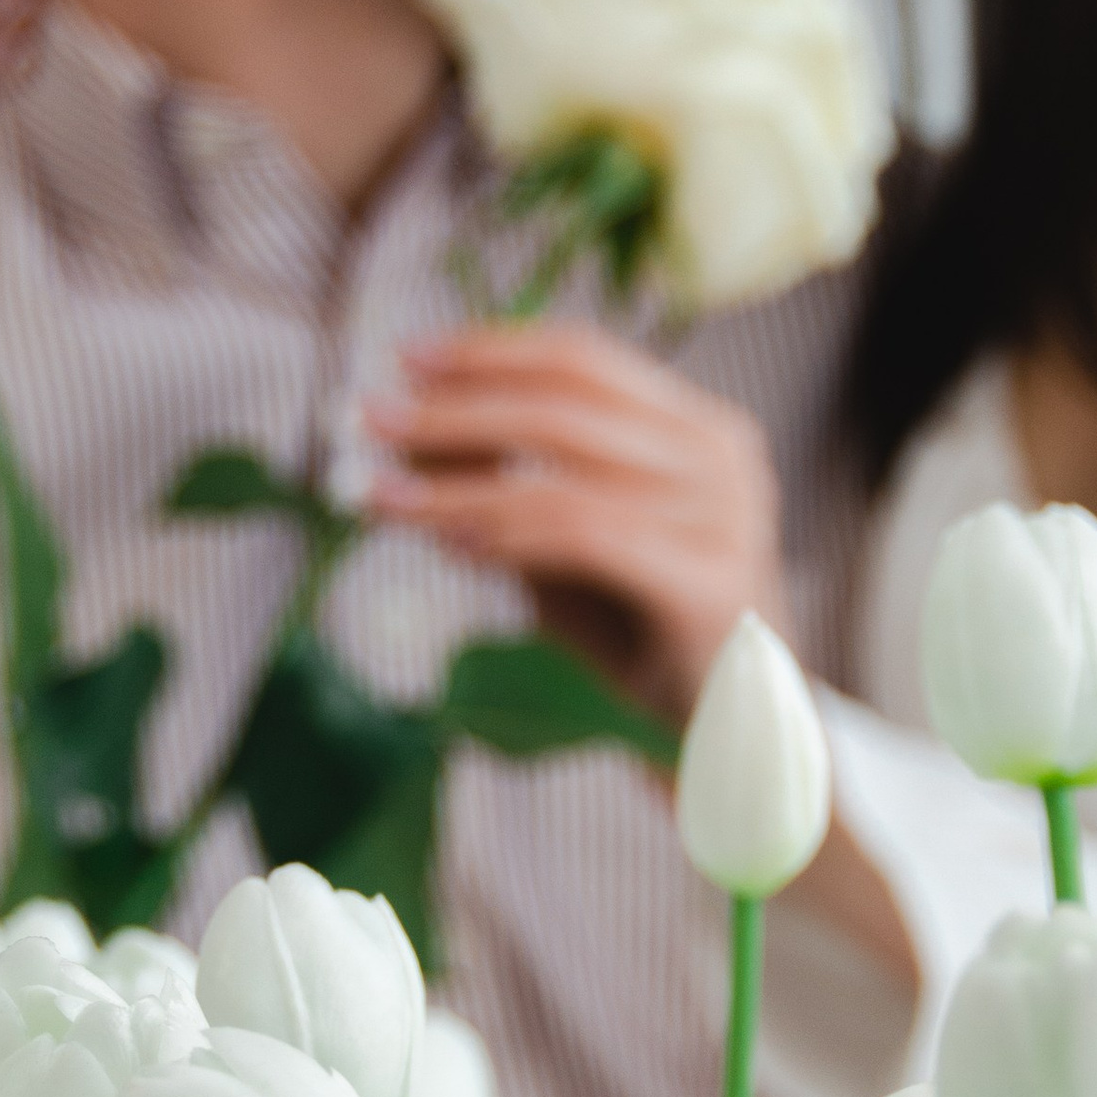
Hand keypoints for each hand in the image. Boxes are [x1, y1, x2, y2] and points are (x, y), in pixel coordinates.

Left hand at [362, 323, 791, 721]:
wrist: (727, 745)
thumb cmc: (643, 646)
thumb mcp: (565, 551)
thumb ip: (507, 488)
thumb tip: (408, 432)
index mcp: (701, 429)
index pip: (585, 360)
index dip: (491, 351)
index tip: (405, 359)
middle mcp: (722, 457)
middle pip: (568, 401)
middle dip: (457, 406)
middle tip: (369, 417)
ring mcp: (726, 514)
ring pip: (563, 471)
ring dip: (458, 478)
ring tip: (378, 492)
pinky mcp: (711, 579)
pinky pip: (584, 533)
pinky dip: (505, 530)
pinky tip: (448, 542)